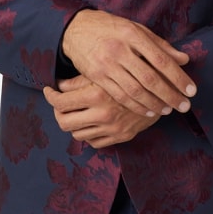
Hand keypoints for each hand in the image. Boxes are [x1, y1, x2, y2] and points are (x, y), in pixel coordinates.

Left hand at [43, 75, 158, 148]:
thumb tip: (59, 85)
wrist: (163, 89)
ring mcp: (112, 128)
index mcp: (97, 93)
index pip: (60, 102)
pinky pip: (94, 142)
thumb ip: (80, 79)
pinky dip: (89, 134)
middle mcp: (103, 113)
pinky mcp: (121, 137)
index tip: (49, 91)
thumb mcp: (105, 71)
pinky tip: (91, 122)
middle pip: (64, 122)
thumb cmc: (131, 73)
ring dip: (73, 123)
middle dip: (58, 113)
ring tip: (75, 112)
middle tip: (60, 104)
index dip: (50, 96)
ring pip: (78, 134)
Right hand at [61, 9, 195, 117]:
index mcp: (133, 35)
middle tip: (184, 106)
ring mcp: (107, 64)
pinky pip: (120, 95)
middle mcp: (120, 50)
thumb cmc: (111, 28)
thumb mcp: (136, 29)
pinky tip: (148, 111)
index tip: (191, 90)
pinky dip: (136, 106)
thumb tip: (184, 59)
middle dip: (170, 95)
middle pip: (150, 78)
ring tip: (168, 110)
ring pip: (135, 90)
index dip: (178, 77)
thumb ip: (160, 45)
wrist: (76, 29)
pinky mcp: (97, 77)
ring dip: (154, 104)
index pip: (162, 60)